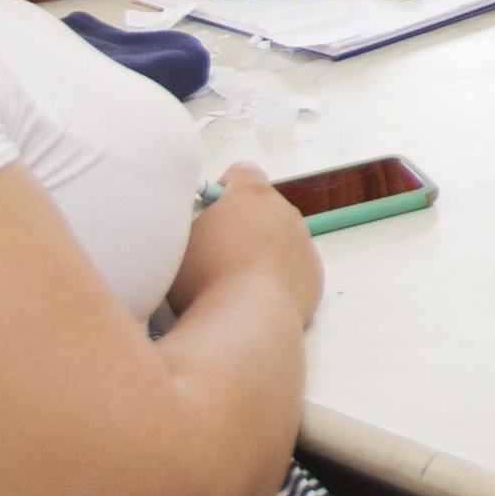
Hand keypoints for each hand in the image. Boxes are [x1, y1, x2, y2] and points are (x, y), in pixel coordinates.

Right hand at [170, 165, 322, 323]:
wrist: (244, 322)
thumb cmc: (205, 280)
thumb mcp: (181, 242)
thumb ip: (193, 224)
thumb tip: (197, 226)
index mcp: (252, 195)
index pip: (241, 172)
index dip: (222, 191)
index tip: (208, 213)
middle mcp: (285, 211)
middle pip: (262, 208)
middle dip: (241, 226)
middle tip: (215, 256)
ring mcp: (303, 242)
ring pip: (280, 239)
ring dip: (261, 253)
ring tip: (233, 284)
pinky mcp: (313, 273)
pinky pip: (293, 269)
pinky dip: (277, 279)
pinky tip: (255, 301)